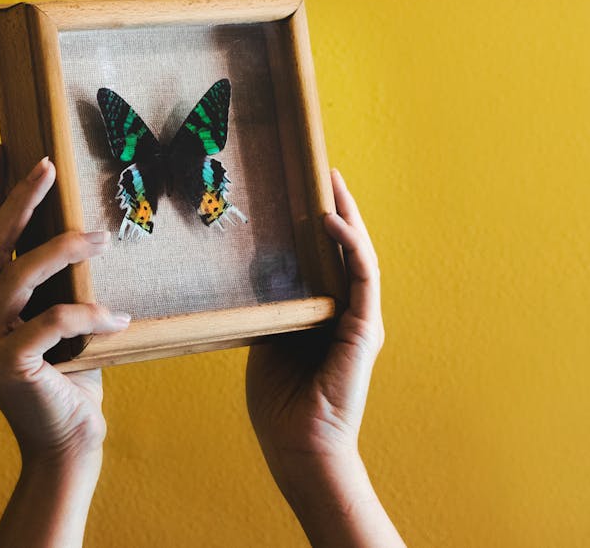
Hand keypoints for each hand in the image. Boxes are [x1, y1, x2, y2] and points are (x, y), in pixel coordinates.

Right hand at [0, 143, 129, 546]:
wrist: (67, 442)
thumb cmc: (69, 377)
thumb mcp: (57, 321)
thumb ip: (52, 286)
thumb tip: (76, 233)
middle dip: (19, 200)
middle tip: (47, 165)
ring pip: (18, 276)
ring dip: (63, 250)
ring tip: (101, 238)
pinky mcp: (4, 365)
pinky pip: (51, 320)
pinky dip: (88, 313)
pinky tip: (119, 318)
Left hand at [247, 169, 401, 546]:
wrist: (297, 446)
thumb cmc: (280, 403)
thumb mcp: (269, 344)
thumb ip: (271, 312)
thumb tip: (254, 279)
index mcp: (327, 316)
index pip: (328, 261)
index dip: (321, 226)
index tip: (306, 193)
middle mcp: (349, 313)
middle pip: (348, 250)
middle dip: (338, 208)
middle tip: (324, 172)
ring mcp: (360, 319)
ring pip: (359, 254)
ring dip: (347, 216)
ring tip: (331, 181)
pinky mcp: (365, 329)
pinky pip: (361, 276)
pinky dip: (348, 245)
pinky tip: (329, 220)